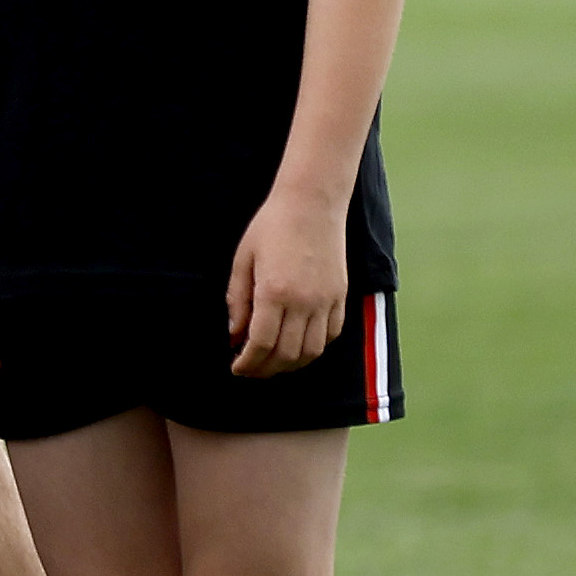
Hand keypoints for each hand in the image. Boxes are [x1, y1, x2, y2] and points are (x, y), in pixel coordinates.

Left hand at [224, 186, 350, 379]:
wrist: (311, 204)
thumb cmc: (270, 227)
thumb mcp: (242, 261)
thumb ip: (237, 301)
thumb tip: (234, 336)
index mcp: (274, 292)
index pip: (261, 343)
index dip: (248, 363)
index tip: (236, 368)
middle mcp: (304, 302)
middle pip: (287, 354)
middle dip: (266, 369)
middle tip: (250, 370)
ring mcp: (327, 301)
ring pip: (312, 351)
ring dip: (291, 364)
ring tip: (272, 364)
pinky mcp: (342, 297)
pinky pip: (331, 335)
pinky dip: (314, 349)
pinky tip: (298, 347)